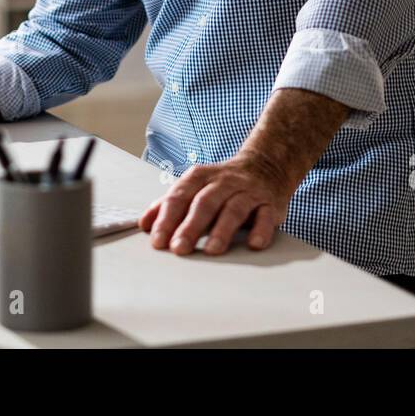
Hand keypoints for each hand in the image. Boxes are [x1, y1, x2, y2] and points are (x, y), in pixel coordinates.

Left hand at [138, 152, 290, 255]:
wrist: (266, 165)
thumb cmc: (223, 183)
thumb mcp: (195, 187)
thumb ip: (170, 204)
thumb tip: (144, 224)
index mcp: (199, 177)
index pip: (179, 197)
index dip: (167, 219)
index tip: (157, 240)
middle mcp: (223, 182)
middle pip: (204, 202)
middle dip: (190, 226)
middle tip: (179, 248)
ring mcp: (247, 192)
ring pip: (234, 208)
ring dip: (222, 229)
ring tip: (212, 250)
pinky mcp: (270, 203)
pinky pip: (266, 215)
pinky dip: (261, 229)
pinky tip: (253, 244)